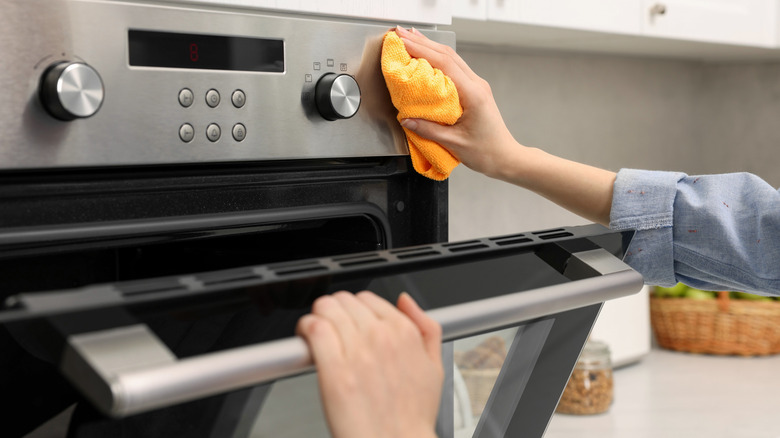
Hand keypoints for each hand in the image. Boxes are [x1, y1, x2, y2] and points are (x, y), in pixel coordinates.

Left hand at [296, 291, 442, 437]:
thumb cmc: (412, 416)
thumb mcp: (435, 368)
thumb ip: (426, 328)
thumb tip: (406, 301)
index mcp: (405, 333)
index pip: (368, 298)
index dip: (355, 308)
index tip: (349, 320)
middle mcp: (381, 337)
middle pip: (345, 301)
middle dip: (335, 310)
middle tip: (332, 327)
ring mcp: (357, 352)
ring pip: (327, 309)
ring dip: (318, 316)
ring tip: (316, 332)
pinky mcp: (334, 370)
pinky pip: (315, 329)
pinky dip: (306, 327)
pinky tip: (306, 337)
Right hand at [394, 26, 521, 180]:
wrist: (505, 157)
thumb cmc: (486, 152)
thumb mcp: (454, 143)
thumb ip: (428, 130)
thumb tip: (406, 119)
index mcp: (473, 94)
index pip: (445, 64)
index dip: (422, 50)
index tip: (403, 42)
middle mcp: (477, 85)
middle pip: (448, 55)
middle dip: (422, 42)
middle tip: (401, 34)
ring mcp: (477, 86)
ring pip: (452, 59)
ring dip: (430, 47)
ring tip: (410, 39)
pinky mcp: (474, 90)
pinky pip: (455, 69)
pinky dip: (438, 59)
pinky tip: (427, 57)